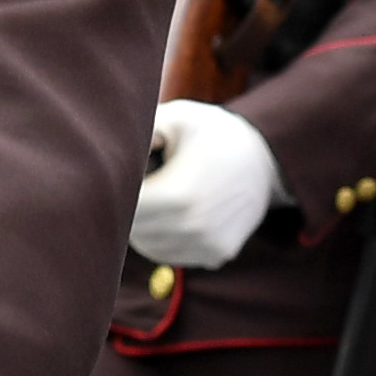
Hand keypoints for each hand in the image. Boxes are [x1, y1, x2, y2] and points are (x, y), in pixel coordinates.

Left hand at [128, 97, 282, 268]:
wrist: (266, 159)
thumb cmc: (212, 133)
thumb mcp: (176, 119)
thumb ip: (140, 134)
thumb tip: (109, 152)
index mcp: (179, 195)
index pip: (124, 210)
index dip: (117, 192)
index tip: (122, 174)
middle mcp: (193, 229)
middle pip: (132, 231)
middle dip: (129, 209)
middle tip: (145, 180)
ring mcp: (207, 247)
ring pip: (148, 247)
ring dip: (144, 226)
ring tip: (163, 194)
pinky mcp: (215, 256)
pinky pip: (171, 254)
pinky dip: (165, 236)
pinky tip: (178, 210)